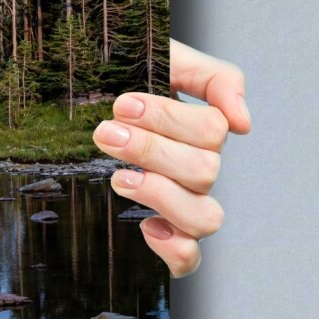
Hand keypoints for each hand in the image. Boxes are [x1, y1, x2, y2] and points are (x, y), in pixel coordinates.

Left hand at [96, 39, 249, 278]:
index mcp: (200, 131)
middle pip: (204, 171)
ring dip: (162, 195)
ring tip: (119, 178)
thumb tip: (243, 123)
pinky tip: (145, 226)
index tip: (122, 104)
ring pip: (205, 218)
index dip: (168, 118)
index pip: (212, 131)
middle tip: (105, 133)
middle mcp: (197, 171)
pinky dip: (174, 248)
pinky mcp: (162, 235)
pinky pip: (188, 259)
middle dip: (150, 150)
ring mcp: (182, 205)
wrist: (75, 100)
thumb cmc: (120, 79)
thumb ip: (213, 77)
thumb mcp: (164, 58)